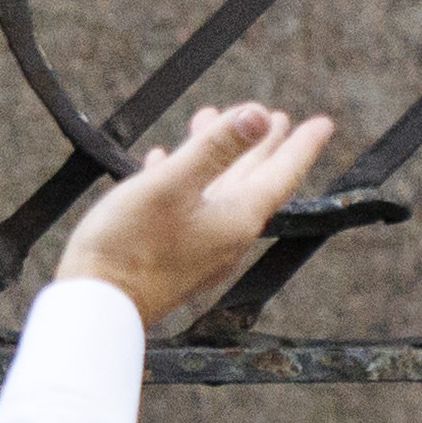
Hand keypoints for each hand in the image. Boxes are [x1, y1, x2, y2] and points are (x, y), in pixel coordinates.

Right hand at [52, 104, 337, 327]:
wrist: (97, 308)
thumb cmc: (129, 245)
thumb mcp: (171, 185)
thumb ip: (215, 149)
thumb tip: (261, 114)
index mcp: (237, 217)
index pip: (281, 174)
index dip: (302, 145)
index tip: (324, 123)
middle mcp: (227, 234)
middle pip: (254, 181)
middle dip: (264, 146)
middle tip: (279, 118)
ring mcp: (201, 248)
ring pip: (218, 190)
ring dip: (219, 157)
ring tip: (209, 121)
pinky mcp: (172, 256)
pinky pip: (188, 207)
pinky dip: (184, 179)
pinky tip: (162, 160)